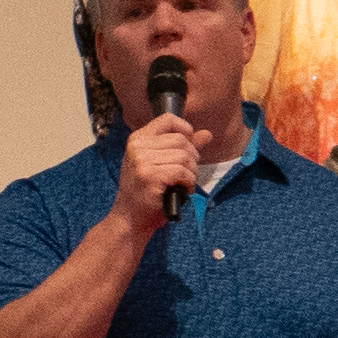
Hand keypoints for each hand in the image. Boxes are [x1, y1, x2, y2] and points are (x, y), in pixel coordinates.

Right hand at [110, 112, 211, 235]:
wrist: (131, 217)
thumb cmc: (147, 191)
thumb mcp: (161, 163)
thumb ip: (184, 148)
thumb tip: (207, 133)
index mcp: (138, 139)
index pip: (168, 119)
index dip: (185, 129)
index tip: (189, 145)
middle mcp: (137, 146)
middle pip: (181, 139)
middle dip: (192, 157)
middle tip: (187, 173)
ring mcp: (142, 161)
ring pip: (184, 156)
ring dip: (191, 171)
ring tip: (184, 182)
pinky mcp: (150, 175)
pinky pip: (183, 171)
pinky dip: (189, 182)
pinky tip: (183, 189)